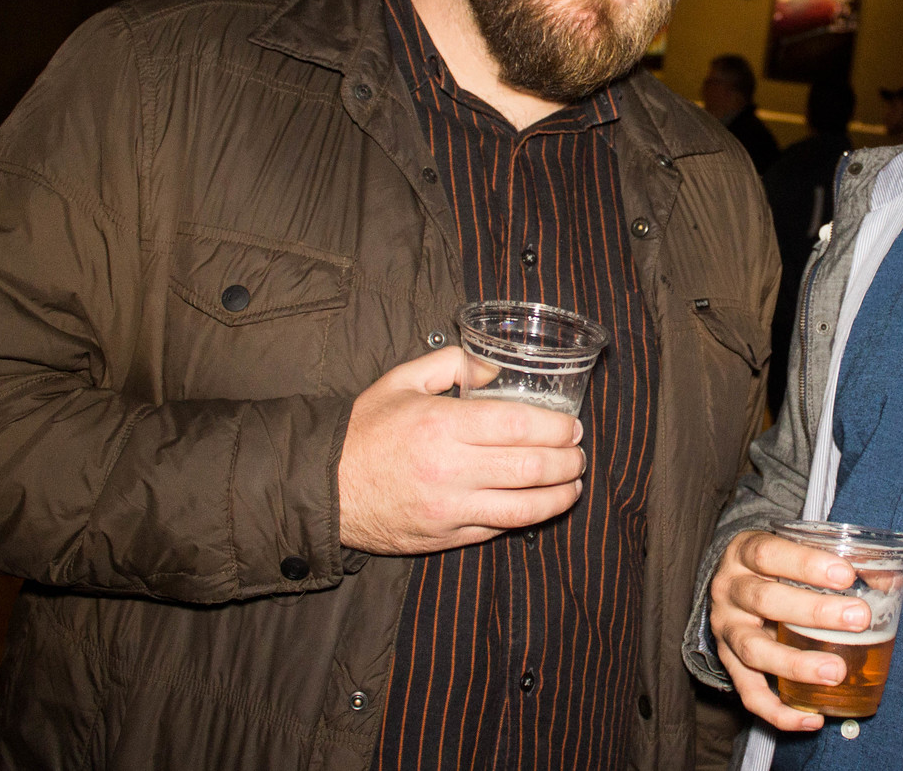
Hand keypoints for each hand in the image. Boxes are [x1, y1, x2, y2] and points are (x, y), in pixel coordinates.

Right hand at [338, 347, 585, 554]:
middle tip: (580, 454)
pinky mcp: (444, 538)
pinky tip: (538, 505)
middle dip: (568, 462)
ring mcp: (448, 509)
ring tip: (574, 484)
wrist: (322, 487)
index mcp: (441, 425)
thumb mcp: (401, 381)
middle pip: (530, 468)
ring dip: (559, 497)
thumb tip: (495, 368)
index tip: (573, 426)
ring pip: (523, 508)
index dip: (556, 428)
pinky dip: (525, 518)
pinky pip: (498, 530)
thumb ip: (452, 364)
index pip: (519, 427)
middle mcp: (449, 470)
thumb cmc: (364, 430)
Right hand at [709, 530, 872, 731]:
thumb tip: (902, 582)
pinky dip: (779, 712)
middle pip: (763, 599)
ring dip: (796, 664)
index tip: (846, 574)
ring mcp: (726, 629)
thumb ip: (846, 563)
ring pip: (754, 650)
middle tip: (858, 618)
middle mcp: (729, 589)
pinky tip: (812, 719)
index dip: (805, 563)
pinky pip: (749, 694)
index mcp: (744, 552)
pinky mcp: (729, 663)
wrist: (732, 582)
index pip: (768, 553)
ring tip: (837, 671)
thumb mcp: (798, 551)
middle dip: (813, 612)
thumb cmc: (776, 565)